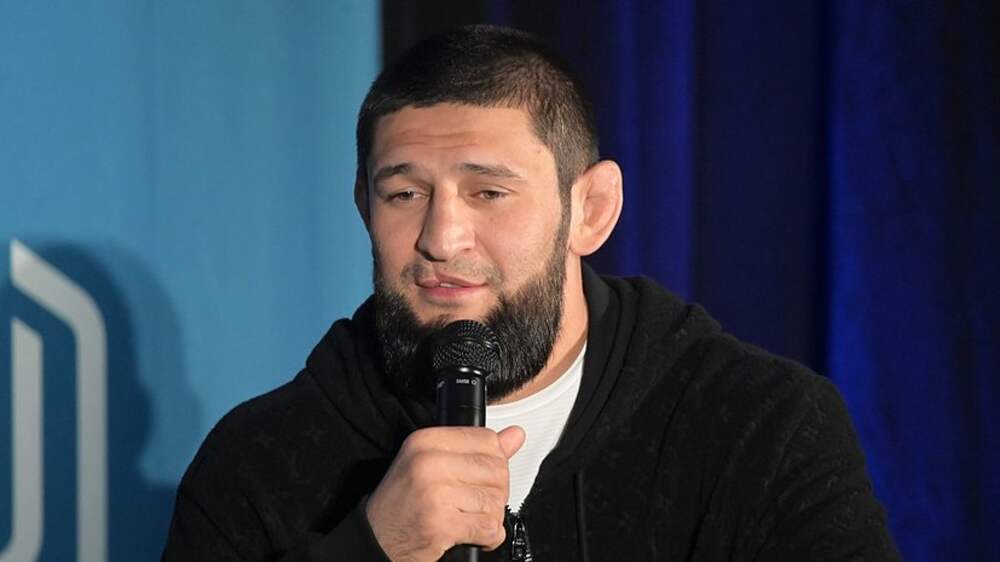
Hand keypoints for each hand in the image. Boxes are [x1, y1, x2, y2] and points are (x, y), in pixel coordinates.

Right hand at [365, 425, 524, 561]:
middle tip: (475, 502)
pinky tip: (472, 534)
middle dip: (494, 492)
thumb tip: (515, 435)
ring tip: (469, 518)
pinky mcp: (442, 524)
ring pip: (495, 499)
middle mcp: (429, 462)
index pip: (487, 439)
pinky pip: (489, 527)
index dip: (492, 462)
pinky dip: (488, 536)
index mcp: (426, 441)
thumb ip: (475, 449)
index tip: (479, 476)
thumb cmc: (402, 504)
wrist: (375, 540)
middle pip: (496, 470)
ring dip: (490, 516)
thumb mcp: (431, 464)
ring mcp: (435, 493)